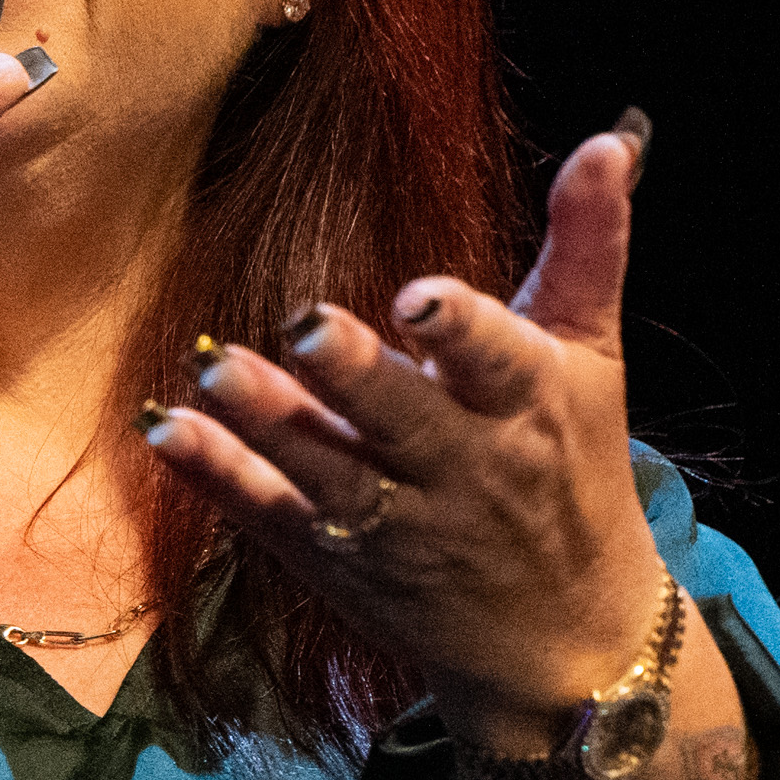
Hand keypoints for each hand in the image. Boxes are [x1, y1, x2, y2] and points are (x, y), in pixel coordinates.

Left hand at [145, 125, 666, 745]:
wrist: (564, 639)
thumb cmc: (574, 473)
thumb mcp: (592, 359)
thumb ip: (588, 246)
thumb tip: (612, 139)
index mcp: (528, 407)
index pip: (496, 362)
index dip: (460, 330)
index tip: (420, 297)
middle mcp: (463, 471)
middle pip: (404, 422)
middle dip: (357, 377)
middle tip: (308, 325)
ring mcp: (396, 523)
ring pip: (328, 473)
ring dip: (270, 424)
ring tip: (215, 370)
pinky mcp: (339, 561)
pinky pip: (272, 517)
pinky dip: (220, 477)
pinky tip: (168, 431)